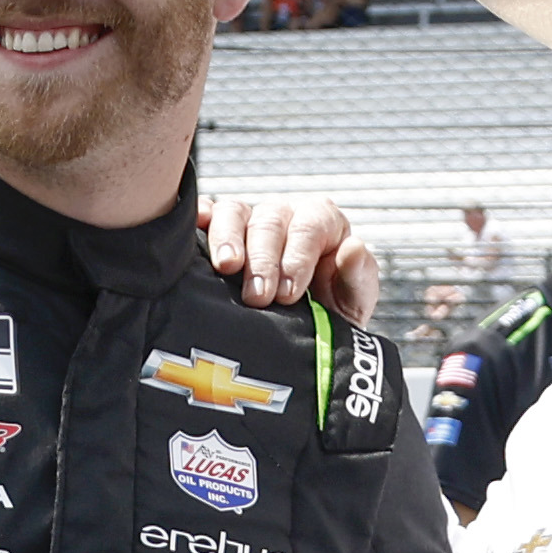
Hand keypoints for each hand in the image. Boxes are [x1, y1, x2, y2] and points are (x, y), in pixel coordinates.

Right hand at [196, 192, 387, 322]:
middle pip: (269, 222)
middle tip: (257, 297)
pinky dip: (199, 219)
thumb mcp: (352, 304)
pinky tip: (193, 231)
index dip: (297, 257)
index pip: (309, 226)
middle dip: (262, 260)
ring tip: (225, 269)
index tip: (287, 295)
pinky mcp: (219, 232)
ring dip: (227, 239)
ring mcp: (249, 221)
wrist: (298, 339)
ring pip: (234, 213)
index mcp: (321, 223)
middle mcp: (285, 216)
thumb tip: (353, 247)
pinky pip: (207, 215)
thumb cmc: (328, 317)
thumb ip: (358, 277)